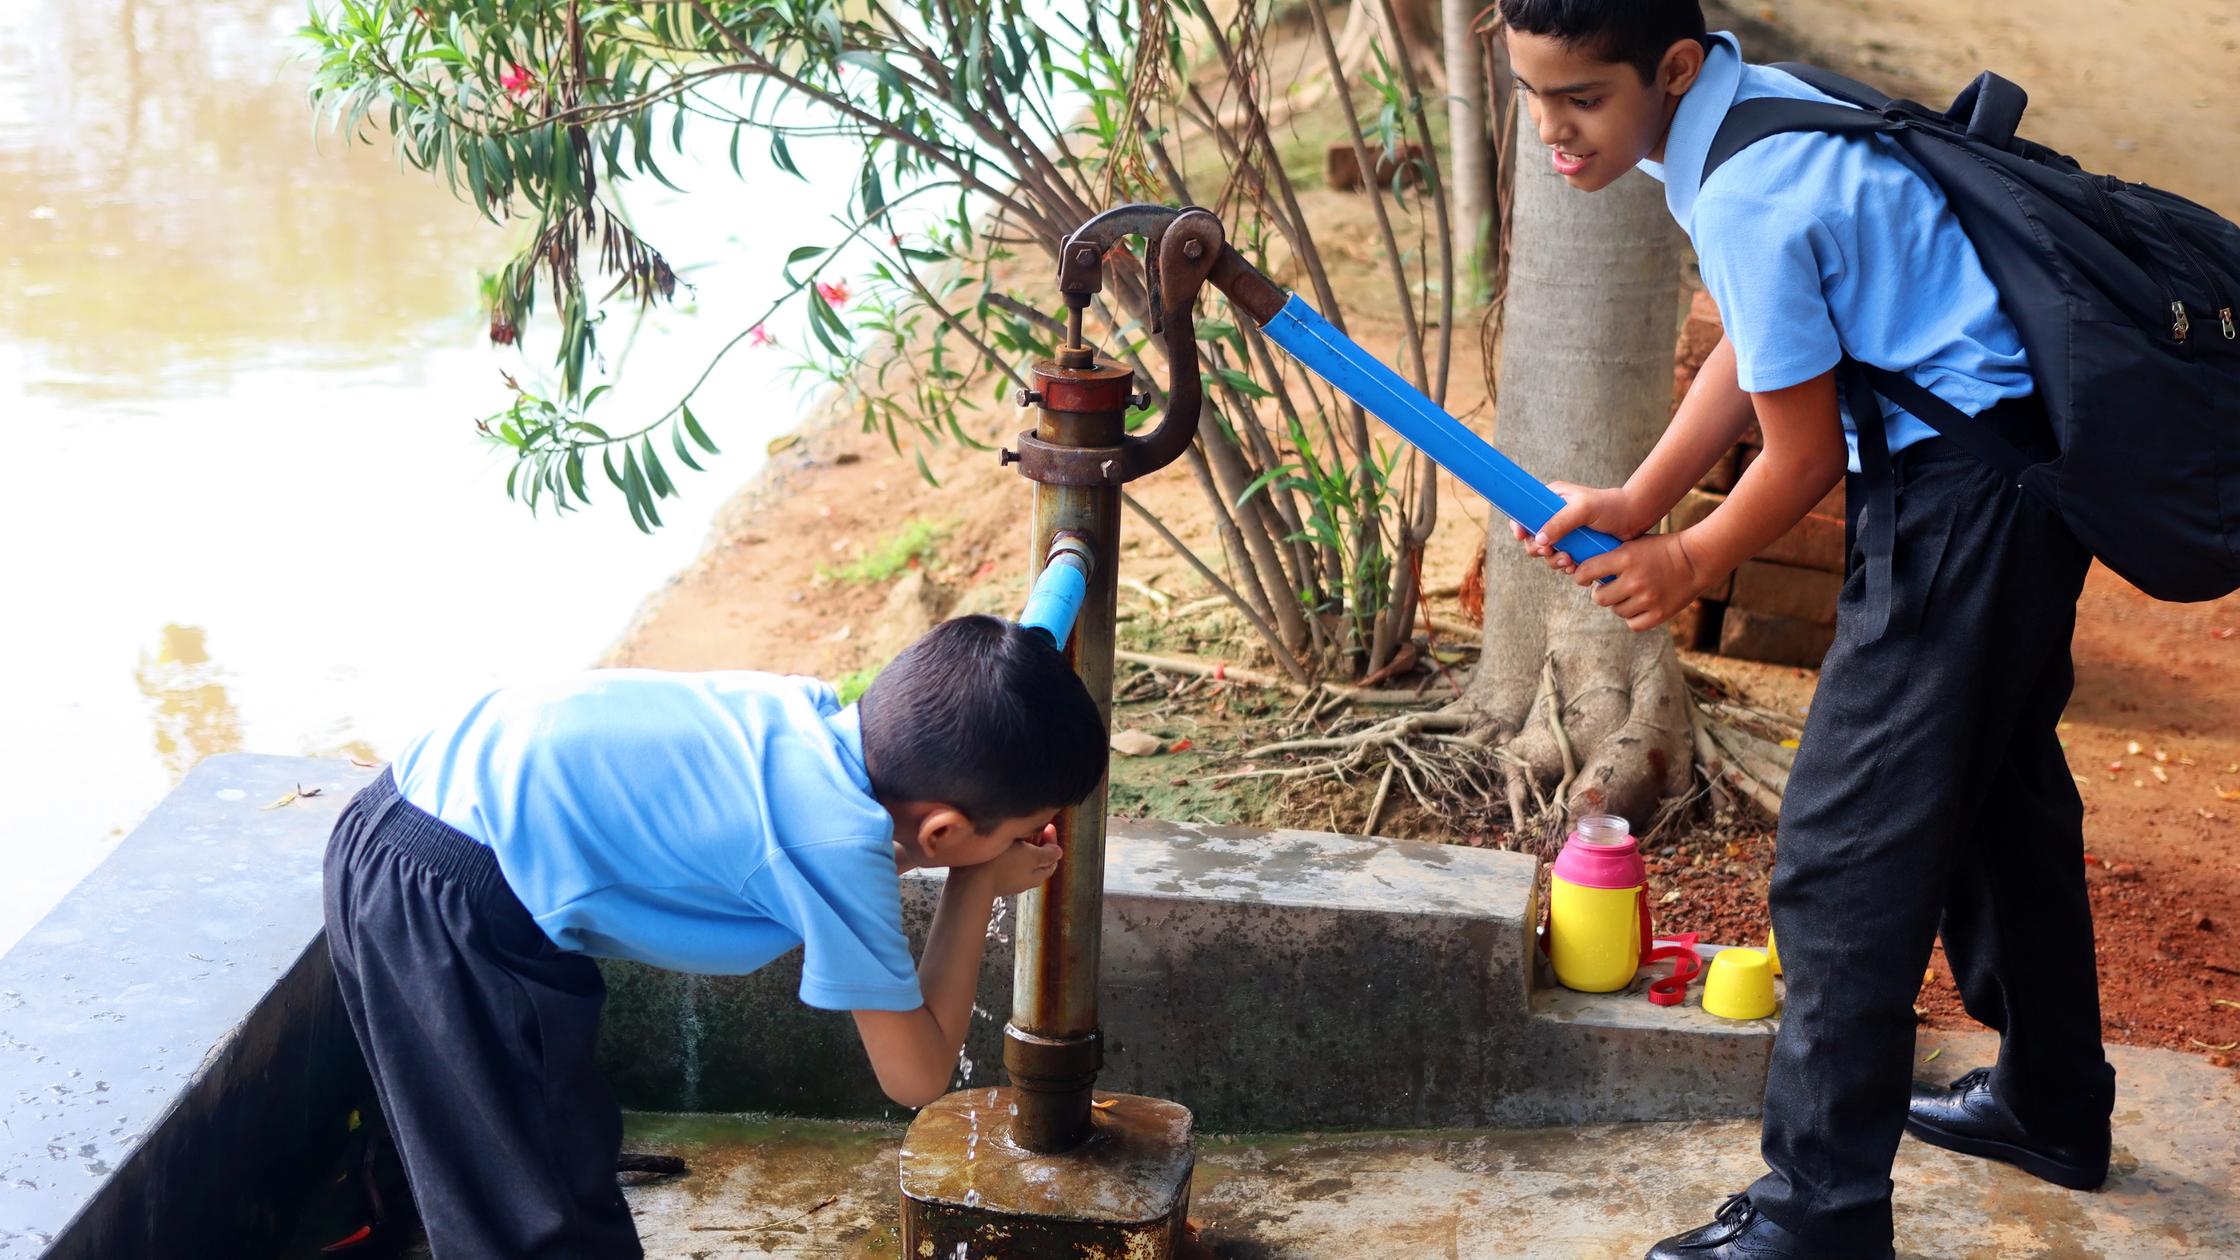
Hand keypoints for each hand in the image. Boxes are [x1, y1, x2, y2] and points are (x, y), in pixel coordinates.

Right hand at [979, 825, 1063, 897]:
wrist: (969, 880)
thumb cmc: (1001, 865)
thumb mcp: (1031, 856)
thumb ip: (1047, 853)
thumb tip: (1059, 852)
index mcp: (1037, 876)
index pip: (1052, 858)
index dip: (1052, 840)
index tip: (1048, 825)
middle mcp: (1023, 879)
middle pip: (1036, 858)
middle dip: (1037, 841)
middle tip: (1032, 825)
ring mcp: (1007, 877)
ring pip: (1020, 858)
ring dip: (1022, 844)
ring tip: (1017, 830)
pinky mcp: (992, 874)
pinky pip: (1005, 860)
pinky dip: (1008, 849)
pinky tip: (1001, 840)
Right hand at [1511, 483, 1647, 573]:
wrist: (1635, 518)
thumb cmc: (1611, 507)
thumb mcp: (1583, 510)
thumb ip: (1559, 522)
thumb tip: (1538, 539)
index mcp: (1552, 500)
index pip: (1525, 513)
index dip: (1519, 525)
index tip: (1520, 536)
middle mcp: (1555, 517)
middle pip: (1532, 538)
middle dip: (1538, 549)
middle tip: (1549, 552)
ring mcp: (1566, 534)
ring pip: (1547, 553)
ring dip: (1553, 561)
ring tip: (1568, 561)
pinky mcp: (1576, 547)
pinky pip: (1562, 561)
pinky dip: (1566, 566)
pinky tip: (1576, 566)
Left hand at [1573, 531, 1708, 631]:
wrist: (1696, 559)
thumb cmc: (1662, 549)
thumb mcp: (1634, 545)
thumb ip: (1612, 557)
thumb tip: (1585, 570)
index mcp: (1626, 558)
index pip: (1587, 571)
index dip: (1581, 577)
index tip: (1583, 578)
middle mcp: (1634, 580)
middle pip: (1598, 598)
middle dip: (1601, 593)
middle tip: (1609, 588)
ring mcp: (1647, 599)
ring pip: (1616, 611)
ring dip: (1619, 604)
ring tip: (1629, 595)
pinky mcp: (1659, 614)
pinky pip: (1633, 624)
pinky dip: (1633, 617)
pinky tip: (1638, 607)